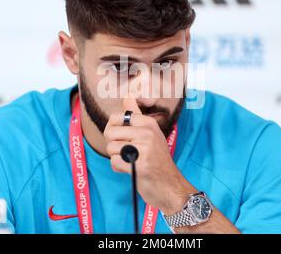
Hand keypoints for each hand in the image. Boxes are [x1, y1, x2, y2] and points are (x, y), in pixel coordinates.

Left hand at [103, 93, 196, 213]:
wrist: (170, 185)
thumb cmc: (157, 160)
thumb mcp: (151, 133)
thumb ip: (137, 115)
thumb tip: (128, 95)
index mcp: (148, 123)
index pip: (117, 116)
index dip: (114, 128)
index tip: (124, 137)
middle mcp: (147, 133)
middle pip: (110, 132)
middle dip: (113, 144)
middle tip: (126, 151)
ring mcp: (144, 148)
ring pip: (111, 147)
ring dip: (116, 157)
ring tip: (131, 161)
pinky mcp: (140, 165)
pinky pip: (114, 162)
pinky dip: (119, 168)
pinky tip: (131, 170)